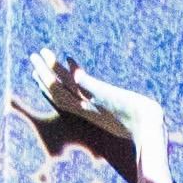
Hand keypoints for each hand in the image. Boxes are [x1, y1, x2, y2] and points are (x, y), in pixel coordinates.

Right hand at [27, 51, 162, 149]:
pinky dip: (74, 73)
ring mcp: (95, 104)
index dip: (48, 88)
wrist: (151, 130)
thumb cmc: (144, 127)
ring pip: (65, 87)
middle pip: (58, 92)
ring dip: (52, 70)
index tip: (38, 75)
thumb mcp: (124, 118)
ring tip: (40, 53)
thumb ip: (114, 111)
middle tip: (31, 58)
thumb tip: (121, 107)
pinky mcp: (104, 97)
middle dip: (43, 75)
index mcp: (90, 115)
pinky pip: (84, 84)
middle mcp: (88, 110)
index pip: (62, 100)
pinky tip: (68, 58)